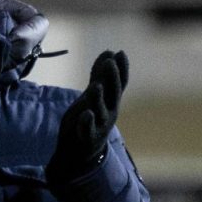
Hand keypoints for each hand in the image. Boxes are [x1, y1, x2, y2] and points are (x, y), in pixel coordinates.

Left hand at [47, 50, 127, 181]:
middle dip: (112, 78)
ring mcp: (99, 125)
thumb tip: (109, 51)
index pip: (119, 82)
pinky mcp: (87, 137)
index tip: (121, 53)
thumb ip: (100, 75)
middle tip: (111, 62)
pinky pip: (87, 130)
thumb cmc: (89, 118)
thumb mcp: (94, 94)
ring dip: (98, 98)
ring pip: (100, 110)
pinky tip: (85, 114)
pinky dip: (87, 122)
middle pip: (113, 94)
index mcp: (111, 100)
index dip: (121, 69)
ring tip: (95, 86)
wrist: (79, 150)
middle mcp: (109, 111)